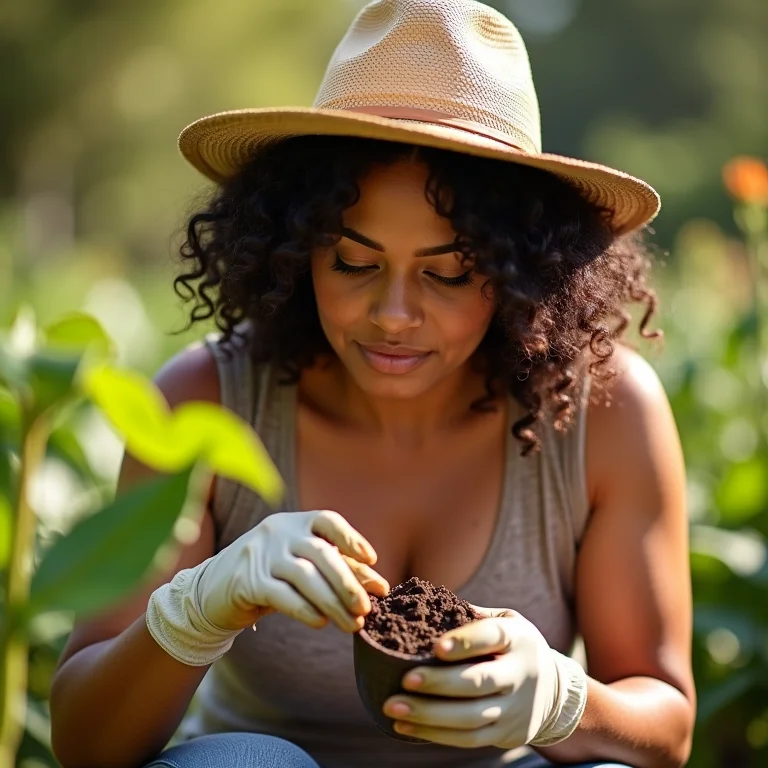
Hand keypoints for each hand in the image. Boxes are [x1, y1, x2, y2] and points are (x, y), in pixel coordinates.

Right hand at [145, 510, 388, 665]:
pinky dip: (305, 610)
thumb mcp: (303, 567)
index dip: (351, 538)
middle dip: (348, 582)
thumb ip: (340, 571)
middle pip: (321, 553)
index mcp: (295, 523)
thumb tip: (381, 587)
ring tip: (352, 625)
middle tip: (366, 609)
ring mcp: (260, 554)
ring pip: (305, 576)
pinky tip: (321, 622)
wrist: (210, 593)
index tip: (371, 559)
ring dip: (333, 602)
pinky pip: (282, 595)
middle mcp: (279, 532)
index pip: (327, 521)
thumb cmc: (268, 577)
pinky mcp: (246, 581)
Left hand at [382, 605, 586, 748]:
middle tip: (405, 680)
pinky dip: (434, 734)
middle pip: (478, 681)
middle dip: (439, 683)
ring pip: (470, 717)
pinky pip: (467, 739)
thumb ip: (471, 616)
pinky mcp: (504, 734)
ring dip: (429, 715)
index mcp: (516, 638)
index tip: (436, 647)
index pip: (492, 637)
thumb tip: (422, 602)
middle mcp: (519, 674)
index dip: (465, 642)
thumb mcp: (505, 622)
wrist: (554, 691)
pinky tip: (404, 727)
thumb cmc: (512, 646)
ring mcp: (513, 708)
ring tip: (393, 707)